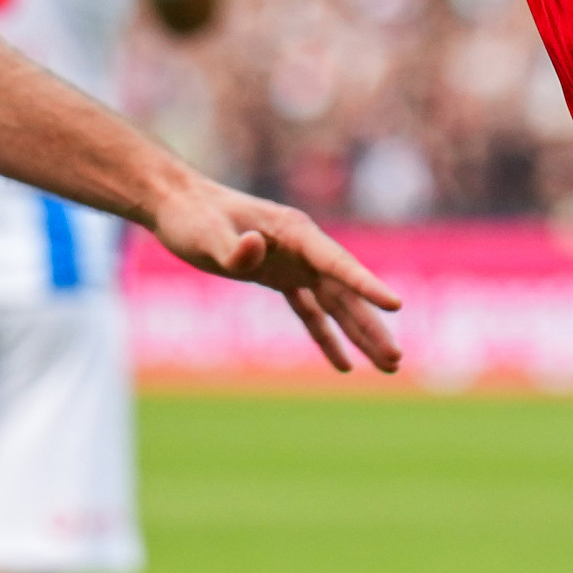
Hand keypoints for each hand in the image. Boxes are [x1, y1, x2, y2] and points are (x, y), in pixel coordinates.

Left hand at [145, 176, 403, 373]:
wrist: (177, 204)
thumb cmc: (191, 216)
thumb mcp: (206, 234)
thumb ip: (232, 247)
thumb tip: (255, 248)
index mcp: (294, 231)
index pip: (337, 263)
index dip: (366, 285)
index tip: (395, 305)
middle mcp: (303, 247)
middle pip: (345, 292)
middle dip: (370, 327)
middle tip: (395, 360)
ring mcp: (294, 262)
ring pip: (335, 304)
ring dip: (359, 335)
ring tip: (387, 367)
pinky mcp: (279, 276)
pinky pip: (310, 311)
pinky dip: (326, 337)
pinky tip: (344, 365)